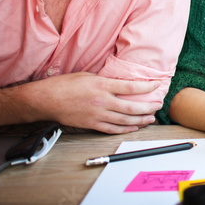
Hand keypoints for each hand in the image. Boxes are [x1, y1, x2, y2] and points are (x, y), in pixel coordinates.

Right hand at [28, 73, 161, 133]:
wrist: (46, 100)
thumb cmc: (64, 85)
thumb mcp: (88, 75)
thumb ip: (105, 80)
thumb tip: (119, 82)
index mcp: (102, 85)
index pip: (130, 87)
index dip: (146, 87)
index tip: (156, 85)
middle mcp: (102, 101)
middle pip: (131, 107)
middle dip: (148, 107)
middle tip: (158, 105)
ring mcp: (97, 115)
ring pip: (124, 120)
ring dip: (140, 120)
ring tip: (150, 118)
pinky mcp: (91, 124)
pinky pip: (112, 129)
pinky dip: (125, 129)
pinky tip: (133, 127)